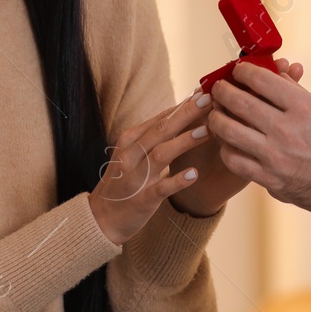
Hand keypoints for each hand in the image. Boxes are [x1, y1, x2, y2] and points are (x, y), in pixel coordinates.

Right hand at [89, 94, 210, 244]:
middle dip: (187, 114)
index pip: (160, 118)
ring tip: (206, 132)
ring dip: (184, 142)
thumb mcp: (133, 153)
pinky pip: (160, 188)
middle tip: (210, 100)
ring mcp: (135, 177)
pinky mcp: (141, 199)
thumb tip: (183, 111)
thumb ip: (154, 135)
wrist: (100, 219)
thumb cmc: (123, 181)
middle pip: (161, 129)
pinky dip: (177, 180)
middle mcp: (131, 155)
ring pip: (160, 154)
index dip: (183, 104)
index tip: (205, 92)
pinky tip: (194, 173)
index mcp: (130, 140)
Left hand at [206, 60, 310, 220]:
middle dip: (223, 91)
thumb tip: (274, 75)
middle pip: (240, 103)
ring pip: (229, 131)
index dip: (244, 71)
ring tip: (216, 114)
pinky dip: (226, 148)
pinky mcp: (270, 180)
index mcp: (303, 108)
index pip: (262, 80)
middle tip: (218, 88)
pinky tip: (228, 143)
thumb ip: (296, 93)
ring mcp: (275, 156)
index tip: (238, 70)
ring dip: (217, 118)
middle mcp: (286, 130)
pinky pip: (235, 161)